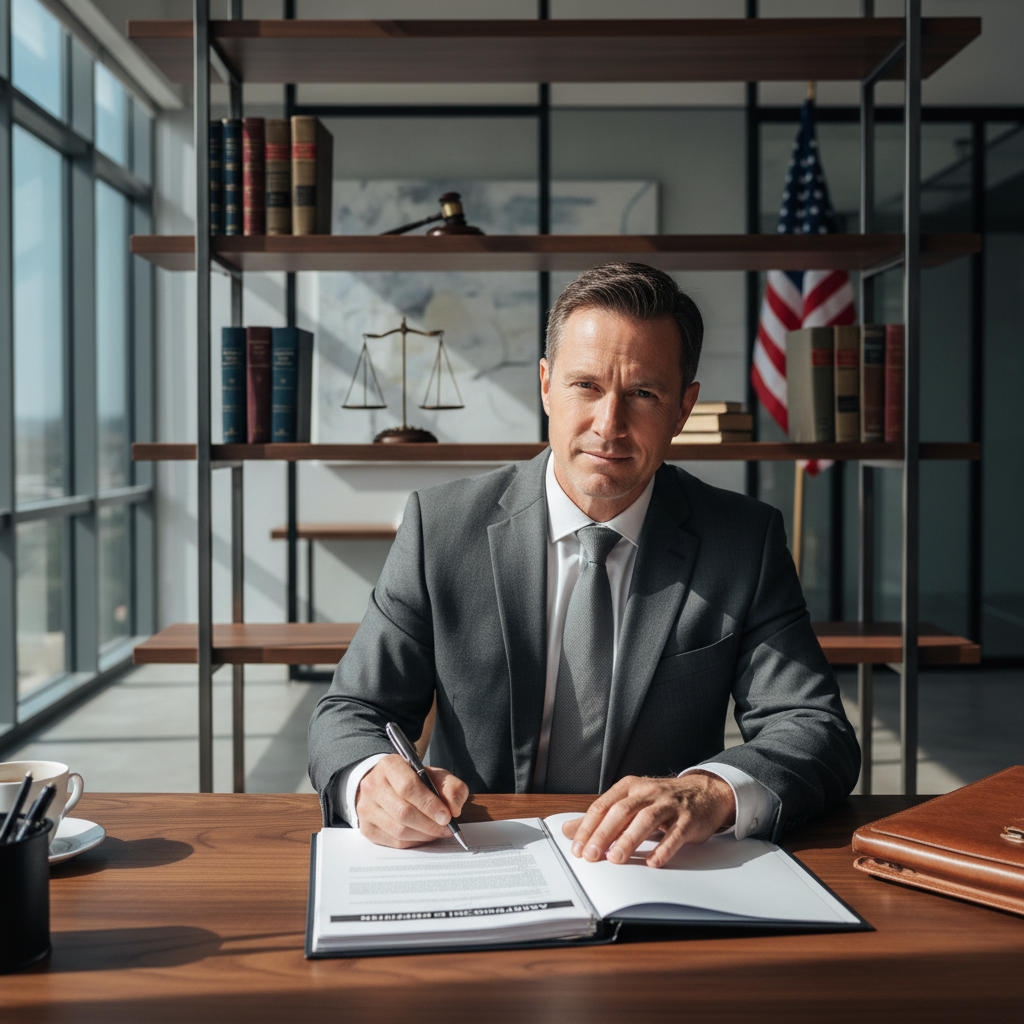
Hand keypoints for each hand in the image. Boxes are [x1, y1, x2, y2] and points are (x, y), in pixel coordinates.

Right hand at [355, 754, 468, 849]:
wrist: (387, 785)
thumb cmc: (414, 780)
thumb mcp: (435, 775)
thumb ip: (451, 787)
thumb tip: (454, 809)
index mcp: (389, 765)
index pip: (408, 787)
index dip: (429, 804)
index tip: (447, 816)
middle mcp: (372, 786)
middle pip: (403, 812)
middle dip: (429, 824)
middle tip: (447, 828)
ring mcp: (366, 808)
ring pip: (398, 830)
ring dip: (424, 835)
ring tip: (438, 832)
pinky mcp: (366, 828)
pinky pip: (394, 841)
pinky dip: (414, 842)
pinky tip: (424, 835)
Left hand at [560, 771, 736, 868]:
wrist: (703, 792)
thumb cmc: (661, 799)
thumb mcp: (629, 802)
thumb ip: (600, 816)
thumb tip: (568, 829)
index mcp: (629, 787)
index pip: (603, 805)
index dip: (588, 827)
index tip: (577, 847)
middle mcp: (647, 792)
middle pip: (621, 812)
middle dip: (604, 834)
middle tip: (591, 855)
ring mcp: (668, 805)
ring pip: (646, 820)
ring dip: (629, 840)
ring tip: (615, 859)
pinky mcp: (687, 819)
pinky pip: (675, 834)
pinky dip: (664, 848)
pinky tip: (653, 862)